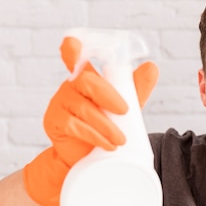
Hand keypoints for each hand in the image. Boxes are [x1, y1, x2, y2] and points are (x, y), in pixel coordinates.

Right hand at [22, 37, 158, 205]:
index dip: (72, 48)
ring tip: (121, 140)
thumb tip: (152, 67)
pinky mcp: (53, 122)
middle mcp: (70, 86)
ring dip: (106, 125)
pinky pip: (74, 126)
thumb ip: (136, 88)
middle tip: (126, 111)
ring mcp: (59, 103)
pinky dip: (95, 136)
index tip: (75, 46)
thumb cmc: (105, 127)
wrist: (85, 159)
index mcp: (85, 77)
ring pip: (82, 108)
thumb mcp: (125, 107)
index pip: (72, 54)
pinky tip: (108, 145)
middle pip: (85, 80)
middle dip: (108, 95)